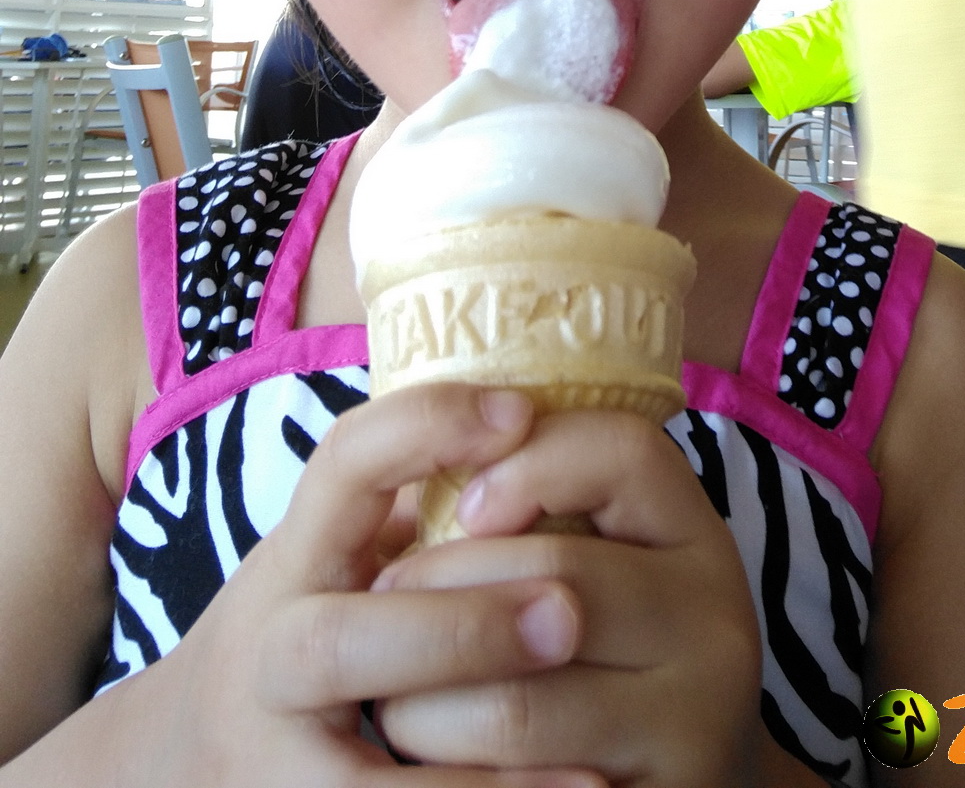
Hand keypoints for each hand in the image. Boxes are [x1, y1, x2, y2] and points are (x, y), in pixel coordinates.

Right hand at [88, 385, 600, 787]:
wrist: (178, 760)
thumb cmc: (299, 636)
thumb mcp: (332, 558)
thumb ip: (413, 509)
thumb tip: (540, 433)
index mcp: (292, 562)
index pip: (341, 467)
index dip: (424, 428)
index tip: (520, 412)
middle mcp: (268, 660)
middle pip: (338, 643)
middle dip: (454, 631)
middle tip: (566, 615)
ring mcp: (272, 763)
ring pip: (357, 776)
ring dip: (471, 767)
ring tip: (585, 759)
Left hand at [374, 409, 763, 785]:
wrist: (689, 783)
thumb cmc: (609, 655)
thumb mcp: (604, 564)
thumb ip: (544, 507)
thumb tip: (427, 465)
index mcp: (697, 542)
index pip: (625, 453)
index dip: (533, 462)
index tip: (468, 505)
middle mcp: (717, 626)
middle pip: (555, 578)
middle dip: (439, 591)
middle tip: (384, 603)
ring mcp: (691, 728)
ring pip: (516, 705)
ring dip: (423, 704)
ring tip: (394, 701)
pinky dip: (453, 778)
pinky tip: (436, 768)